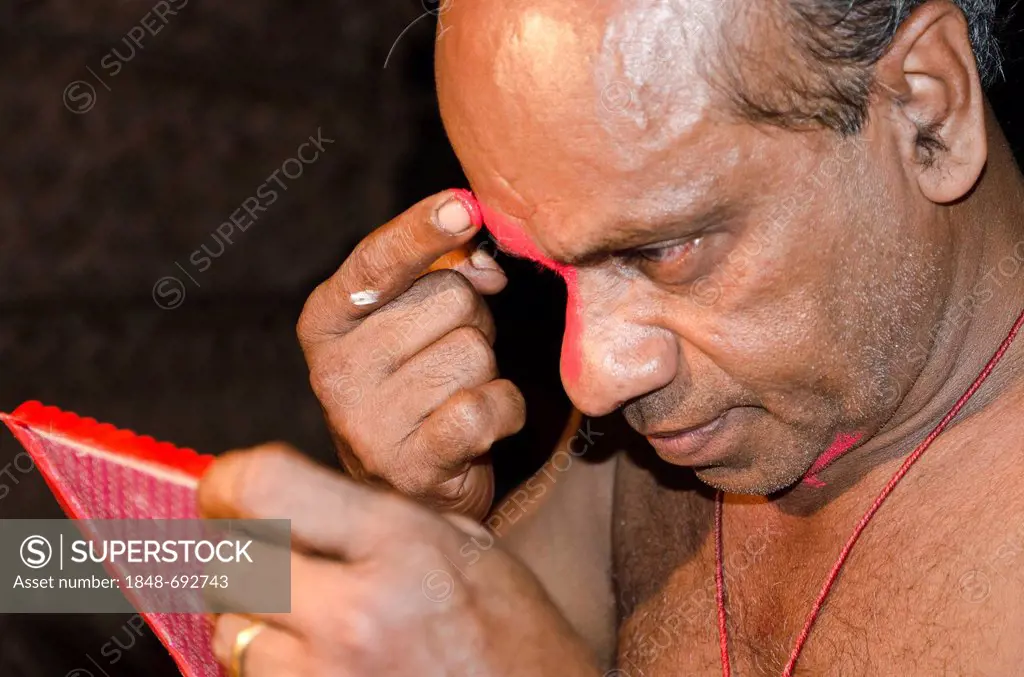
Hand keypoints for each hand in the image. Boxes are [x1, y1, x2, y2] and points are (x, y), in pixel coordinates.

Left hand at [200, 445, 599, 676]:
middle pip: (230, 563)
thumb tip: (293, 500)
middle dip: (235, 552)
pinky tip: (313, 656)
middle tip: (262, 552)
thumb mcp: (466, 544)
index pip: (266, 487)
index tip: (228, 487)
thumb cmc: (516, 633)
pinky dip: (270, 664)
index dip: (229, 481)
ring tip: (302, 618)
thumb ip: (378, 516)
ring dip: (252, 620)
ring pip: (231, 635)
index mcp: (401, 542)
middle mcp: (358, 612)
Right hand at [297, 191, 525, 519]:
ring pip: (476, 351)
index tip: (464, 205)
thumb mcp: (414, 316)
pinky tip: (481, 426)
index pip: (380, 261)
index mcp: (325, 321)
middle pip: (452, 298)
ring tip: (455, 394)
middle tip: (450, 356)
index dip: (425, 229)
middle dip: (473, 320)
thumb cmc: (415, 383)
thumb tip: (485, 263)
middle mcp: (334, 370)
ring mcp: (367, 423)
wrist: (410, 486)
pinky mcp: (410, 466)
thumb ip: (445, 269)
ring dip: (486, 370)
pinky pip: (487, 405)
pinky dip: (505, 410)